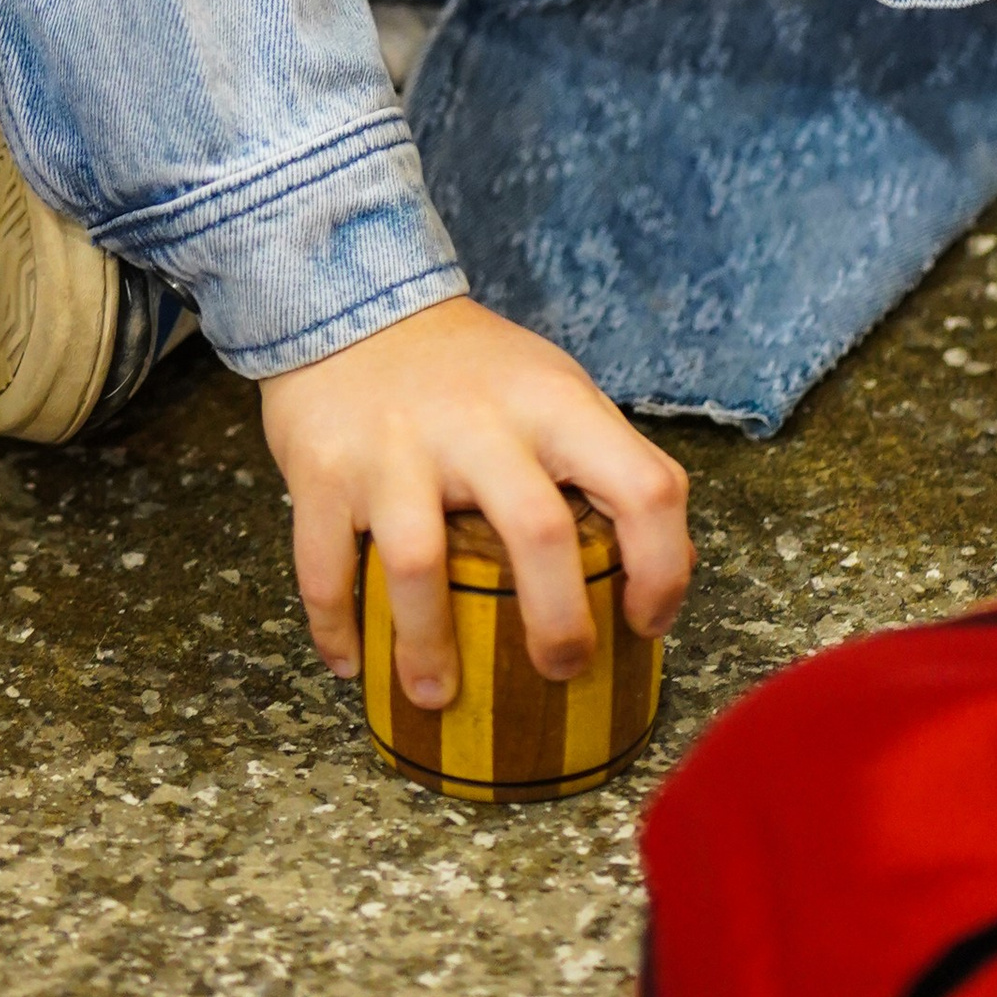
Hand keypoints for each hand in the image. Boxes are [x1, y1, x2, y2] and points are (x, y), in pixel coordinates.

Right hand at [260, 295, 691, 709]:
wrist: (349, 301)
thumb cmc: (470, 367)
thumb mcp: (555, 388)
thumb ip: (611, 461)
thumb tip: (675, 565)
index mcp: (553, 404)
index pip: (644, 485)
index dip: (663, 569)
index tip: (646, 621)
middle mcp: (479, 423)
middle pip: (539, 533)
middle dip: (558, 625)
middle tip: (559, 670)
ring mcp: (394, 447)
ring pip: (420, 565)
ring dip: (428, 647)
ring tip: (436, 696)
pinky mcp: (322, 467)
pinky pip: (325, 564)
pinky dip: (335, 624)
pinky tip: (351, 662)